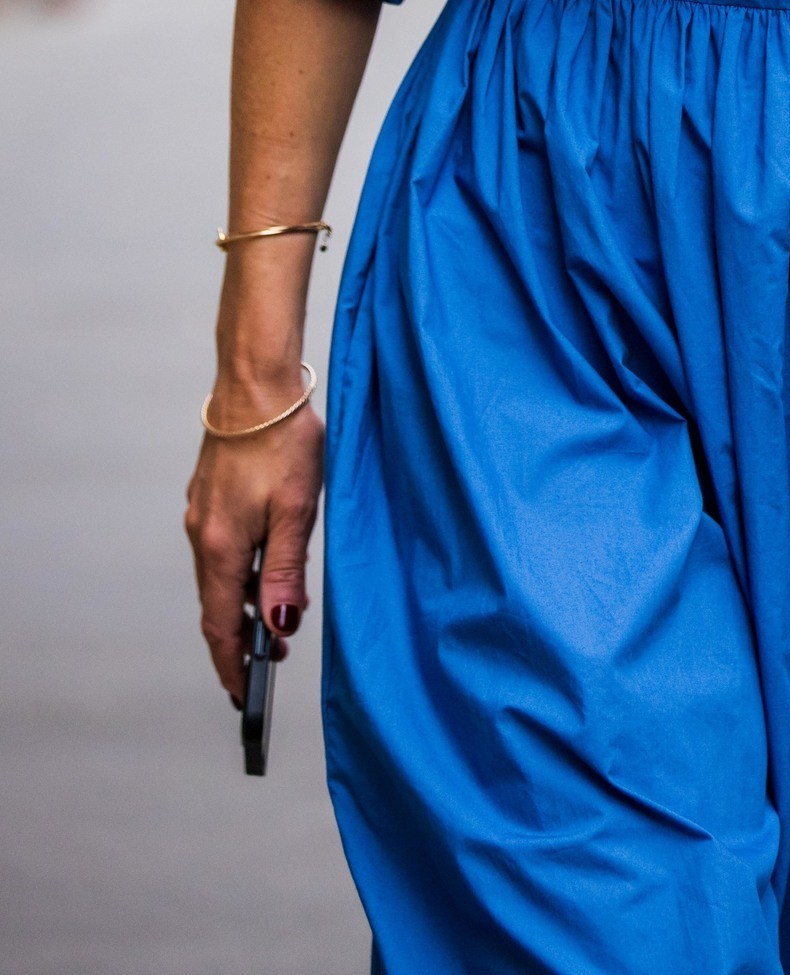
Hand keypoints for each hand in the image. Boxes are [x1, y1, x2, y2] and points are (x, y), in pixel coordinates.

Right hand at [184, 378, 324, 703]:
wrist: (256, 384)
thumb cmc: (283, 441)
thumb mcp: (296, 510)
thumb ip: (285, 569)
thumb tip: (278, 624)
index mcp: (221, 546)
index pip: (219, 624)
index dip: (232, 664)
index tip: (243, 696)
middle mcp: (202, 535)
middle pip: (214, 605)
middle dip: (237, 641)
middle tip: (266, 667)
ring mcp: (201, 515)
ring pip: (217, 577)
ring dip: (239, 606)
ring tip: (272, 624)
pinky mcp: (209, 497)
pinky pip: (219, 551)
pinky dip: (236, 574)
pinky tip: (262, 572)